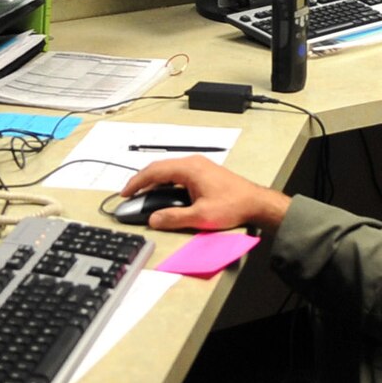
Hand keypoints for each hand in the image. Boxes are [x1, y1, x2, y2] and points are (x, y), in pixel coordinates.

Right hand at [122, 156, 290, 231]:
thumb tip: (154, 219)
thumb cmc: (233, 206)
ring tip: (142, 195)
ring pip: (168, 170)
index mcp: (190, 169)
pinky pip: (178, 173)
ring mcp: (199, 166)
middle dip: (142, 181)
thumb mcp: (201, 216)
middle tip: (129, 194)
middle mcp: (193, 163)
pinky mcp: (204, 172)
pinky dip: (165, 182)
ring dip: (154, 181)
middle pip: (159, 168)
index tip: (125, 193)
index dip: (137, 182)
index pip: (155, 171)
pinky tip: (162, 193)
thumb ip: (174, 218)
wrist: (256, 203)